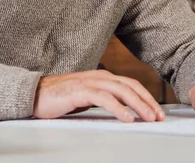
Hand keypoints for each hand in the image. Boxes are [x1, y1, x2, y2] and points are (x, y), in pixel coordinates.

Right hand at [33, 70, 165, 122]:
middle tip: (159, 116)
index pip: (131, 85)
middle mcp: (99, 76)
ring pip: (121, 91)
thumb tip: (123, 111)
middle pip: (131, 86)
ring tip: (148, 118)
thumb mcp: (87, 98)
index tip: (158, 111)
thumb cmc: (60, 98)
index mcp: (103, 77)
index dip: (146, 97)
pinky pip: (104, 99)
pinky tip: (127, 118)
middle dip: (148, 101)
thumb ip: (104, 100)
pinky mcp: (81, 91)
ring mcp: (90, 82)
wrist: (35, 94)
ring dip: (138, 105)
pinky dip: (118, 108)